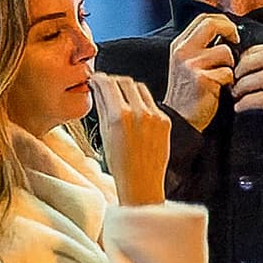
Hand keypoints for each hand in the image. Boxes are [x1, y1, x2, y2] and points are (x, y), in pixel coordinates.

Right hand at [90, 74, 171, 205]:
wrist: (142, 184)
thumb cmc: (121, 165)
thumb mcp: (105, 135)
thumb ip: (102, 107)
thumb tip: (99, 89)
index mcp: (120, 116)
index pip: (108, 82)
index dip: (100, 78)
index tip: (96, 79)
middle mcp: (139, 113)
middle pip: (126, 81)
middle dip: (115, 81)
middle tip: (108, 87)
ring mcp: (155, 116)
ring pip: (140, 89)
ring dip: (129, 89)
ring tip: (122, 100)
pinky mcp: (165, 121)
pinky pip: (152, 103)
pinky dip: (142, 104)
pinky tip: (136, 116)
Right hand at [164, 13, 238, 131]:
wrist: (180, 121)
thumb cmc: (190, 94)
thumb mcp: (188, 65)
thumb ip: (202, 48)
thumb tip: (228, 32)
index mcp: (179, 45)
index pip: (203, 18)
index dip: (222, 21)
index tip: (231, 33)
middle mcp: (182, 51)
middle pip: (212, 24)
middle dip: (230, 30)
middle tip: (236, 42)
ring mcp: (191, 65)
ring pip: (225, 52)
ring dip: (231, 65)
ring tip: (224, 77)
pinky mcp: (202, 80)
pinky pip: (228, 72)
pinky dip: (230, 82)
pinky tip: (222, 90)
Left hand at [232, 43, 262, 164]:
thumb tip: (255, 70)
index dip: (251, 54)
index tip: (240, 66)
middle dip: (244, 66)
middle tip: (234, 79)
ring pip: (262, 77)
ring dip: (243, 85)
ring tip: (236, 95)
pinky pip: (262, 99)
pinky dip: (246, 102)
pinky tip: (240, 107)